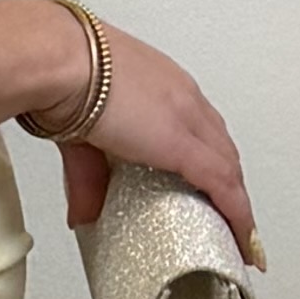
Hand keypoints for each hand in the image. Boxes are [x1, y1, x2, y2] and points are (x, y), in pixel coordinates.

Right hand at [35, 20, 261, 265]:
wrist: (56, 61)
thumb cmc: (60, 76)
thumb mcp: (79, 136)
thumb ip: (87, 180)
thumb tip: (84, 216)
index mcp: (163, 84)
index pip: (202, 125)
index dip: (213, 157)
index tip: (214, 183)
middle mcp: (183, 96)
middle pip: (223, 147)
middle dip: (230, 183)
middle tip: (229, 214)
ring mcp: (187, 117)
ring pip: (229, 166)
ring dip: (237, 201)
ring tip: (239, 236)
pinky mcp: (183, 143)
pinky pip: (224, 185)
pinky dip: (237, 214)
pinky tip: (242, 237)